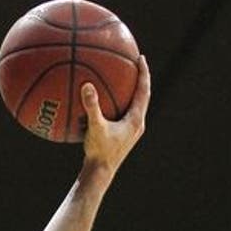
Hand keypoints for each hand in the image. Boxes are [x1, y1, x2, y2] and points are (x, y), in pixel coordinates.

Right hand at [81, 55, 149, 178]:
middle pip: (142, 96)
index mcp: (136, 119)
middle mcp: (136, 124)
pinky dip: (114, 105)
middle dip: (138, 79)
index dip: (143, 73)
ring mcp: (129, 131)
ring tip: (121, 79)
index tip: (140, 57)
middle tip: (134, 64)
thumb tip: (87, 85)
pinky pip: (120, 114)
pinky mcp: (121, 136)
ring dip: (129, 91)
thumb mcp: (95, 127)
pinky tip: (100, 103)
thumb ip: (92, 107)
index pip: (143, 90)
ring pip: (132, 105)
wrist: (100, 173)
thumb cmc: (99, 152)